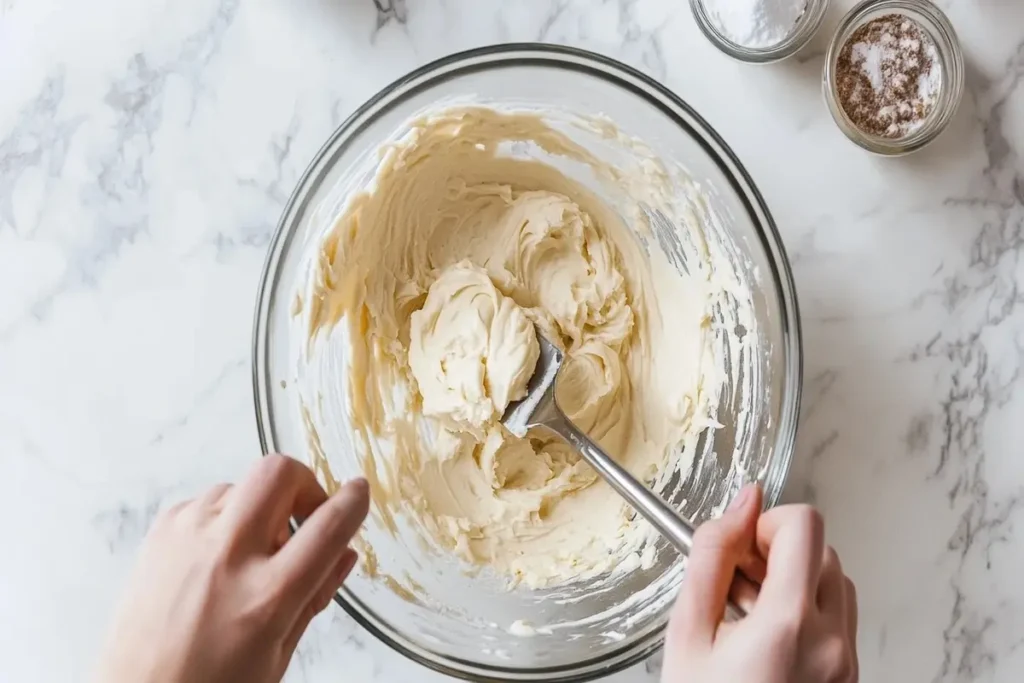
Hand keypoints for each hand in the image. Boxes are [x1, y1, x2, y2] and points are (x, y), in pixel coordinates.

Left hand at [93, 455, 369, 682]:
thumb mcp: (279, 655)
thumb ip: (315, 597)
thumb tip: (344, 553)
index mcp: (267, 597)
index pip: (329, 526)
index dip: (353, 501)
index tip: (358, 491)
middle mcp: (227, 557)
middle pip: (279, 473)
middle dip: (303, 484)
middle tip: (304, 517)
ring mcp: (188, 540)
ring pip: (242, 484)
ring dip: (261, 508)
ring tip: (254, 552)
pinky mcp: (160, 534)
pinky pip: (207, 501)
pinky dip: (224, 518)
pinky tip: (219, 556)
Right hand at [663, 486, 857, 682]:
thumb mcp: (687, 634)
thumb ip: (710, 558)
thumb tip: (739, 506)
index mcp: (788, 623)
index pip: (805, 525)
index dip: (766, 520)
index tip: (739, 542)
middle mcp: (831, 641)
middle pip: (822, 552)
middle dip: (776, 553)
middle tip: (735, 576)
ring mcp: (846, 663)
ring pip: (834, 584)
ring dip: (793, 580)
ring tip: (745, 607)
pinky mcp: (848, 678)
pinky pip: (838, 621)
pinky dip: (804, 612)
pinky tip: (762, 633)